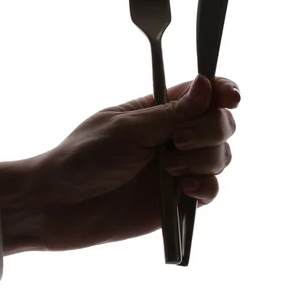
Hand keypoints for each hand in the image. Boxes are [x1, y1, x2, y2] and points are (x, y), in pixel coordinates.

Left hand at [0, 74, 239, 253]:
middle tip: (176, 142)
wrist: (60, 205)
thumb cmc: (83, 158)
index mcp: (157, 110)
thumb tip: (207, 84)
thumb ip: (171, 113)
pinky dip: (205, 187)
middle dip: (210, 130)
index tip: (230, 97)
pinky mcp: (177, 200)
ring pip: (221, 156)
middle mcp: (172, 136)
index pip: (202, 93)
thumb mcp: (126, 128)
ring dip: (204, 159)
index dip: (222, 91)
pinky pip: (211, 189)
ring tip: (170, 170)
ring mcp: (177, 169)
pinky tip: (182, 190)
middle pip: (220, 123)